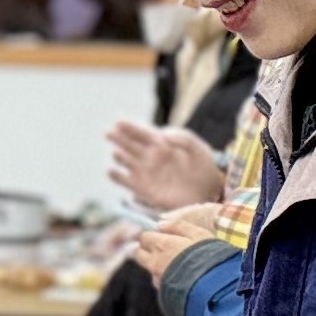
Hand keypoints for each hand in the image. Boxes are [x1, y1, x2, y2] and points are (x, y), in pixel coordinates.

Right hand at [107, 118, 228, 215]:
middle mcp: (149, 156)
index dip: (129, 127)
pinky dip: (116, 176)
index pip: (141, 132)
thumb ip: (183, 138)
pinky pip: (125, 181)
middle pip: (129, 144)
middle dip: (118, 137)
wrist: (207, 193)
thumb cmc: (203, 167)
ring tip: (117, 153)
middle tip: (109, 132)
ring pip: (125, 160)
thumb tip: (163, 136)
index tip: (119, 122)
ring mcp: (145, 172)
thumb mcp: (198, 148)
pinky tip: (111, 171)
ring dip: (119, 156)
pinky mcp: (143, 189)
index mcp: (161, 143)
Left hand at [130, 208, 231, 281]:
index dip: (151, 235)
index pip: (144, 236)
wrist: (213, 288)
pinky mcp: (163, 294)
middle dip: (146, 249)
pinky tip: (180, 278)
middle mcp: (154, 263)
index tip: (159, 235)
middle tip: (161, 249)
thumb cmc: (209, 257)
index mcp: (161, 245)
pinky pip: (160, 282)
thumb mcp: (199, 234)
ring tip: (176, 265)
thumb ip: (178, 226)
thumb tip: (160, 224)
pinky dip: (165, 278)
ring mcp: (157, 280)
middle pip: (139, 254)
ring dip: (157, 265)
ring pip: (150, 269)